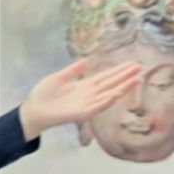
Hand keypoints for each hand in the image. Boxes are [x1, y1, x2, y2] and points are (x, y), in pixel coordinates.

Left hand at [19, 59, 142, 141]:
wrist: (33, 110)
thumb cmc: (44, 94)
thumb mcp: (59, 78)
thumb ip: (73, 70)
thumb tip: (86, 60)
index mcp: (84, 85)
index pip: (106, 76)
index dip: (119, 71)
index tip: (133, 64)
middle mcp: (89, 94)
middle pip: (111, 84)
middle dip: (125, 77)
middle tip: (140, 68)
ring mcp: (86, 104)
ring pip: (108, 95)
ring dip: (122, 88)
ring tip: (136, 80)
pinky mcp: (81, 113)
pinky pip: (96, 107)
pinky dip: (106, 101)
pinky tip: (115, 94)